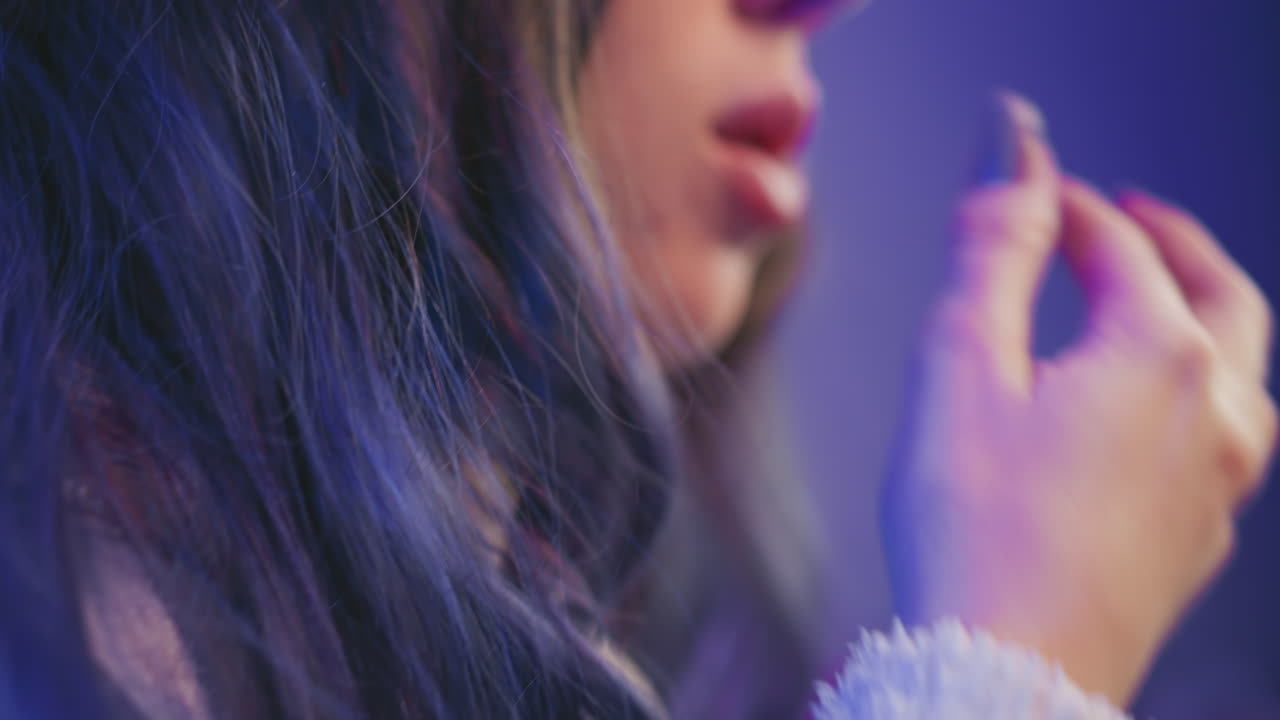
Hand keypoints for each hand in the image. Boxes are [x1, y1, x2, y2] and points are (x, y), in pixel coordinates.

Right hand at [881, 91, 1277, 706]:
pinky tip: (1156, 406)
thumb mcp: (962, 364)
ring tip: (1158, 296)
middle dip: (1170, 240)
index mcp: (1159, 354)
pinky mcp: (1203, 534)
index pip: (1119, 243)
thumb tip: (1018, 158)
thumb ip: (995, 251)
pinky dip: (1198, 385)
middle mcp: (1215, 411)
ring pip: (1241, 365)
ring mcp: (1221, 479)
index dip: (1067, 206)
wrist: (1006, 665)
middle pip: (1217, 291)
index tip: (1030, 190)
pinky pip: (1229, 434)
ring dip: (1203, 310)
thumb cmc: (976, 529)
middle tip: (1130, 213)